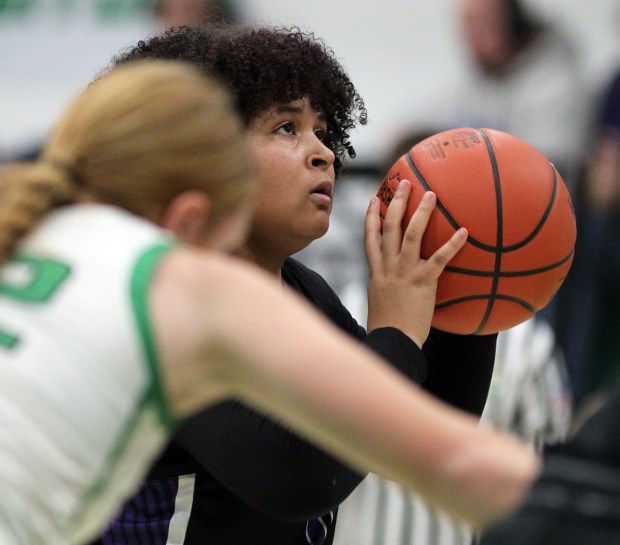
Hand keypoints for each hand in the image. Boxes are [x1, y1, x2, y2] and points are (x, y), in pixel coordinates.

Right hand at [364, 180, 466, 347]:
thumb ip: (387, 287)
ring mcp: (403, 273)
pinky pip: (438, 259)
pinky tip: (464, 231)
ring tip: (431, 195)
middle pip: (389, 227)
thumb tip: (400, 284)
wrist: (392, 341)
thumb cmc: (388, 327)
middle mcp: (387, 267)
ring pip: (410, 235)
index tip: (374, 199)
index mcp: (376, 271)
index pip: (370, 238)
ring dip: (421, 213)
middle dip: (395, 203)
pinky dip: (451, 245)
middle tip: (405, 183)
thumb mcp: (381, 302)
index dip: (370, 217)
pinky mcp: (422, 282)